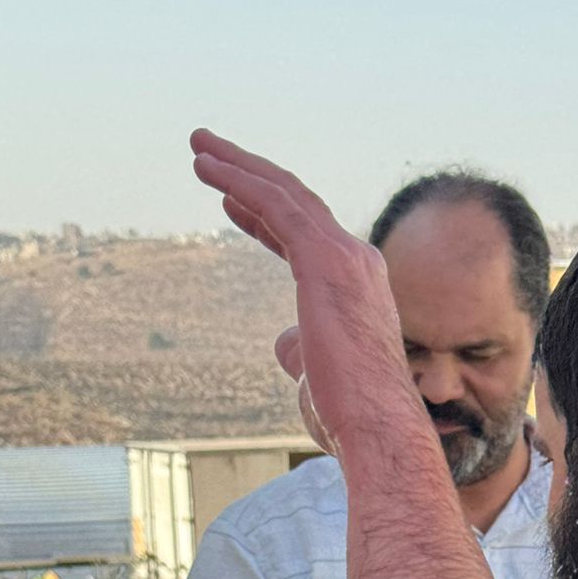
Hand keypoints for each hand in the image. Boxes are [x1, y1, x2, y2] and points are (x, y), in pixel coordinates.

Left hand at [188, 128, 417, 456]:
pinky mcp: (324, 258)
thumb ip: (300, 350)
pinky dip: (240, 182)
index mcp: (359, 288)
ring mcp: (345, 256)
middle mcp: (358, 261)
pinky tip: (208, 170)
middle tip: (210, 155)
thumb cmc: (352, 416)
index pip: (308, 238)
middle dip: (252, 176)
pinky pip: (275, 206)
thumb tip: (281, 343)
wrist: (378, 429)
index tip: (234, 204)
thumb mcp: (317, 376)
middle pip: (297, 203)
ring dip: (238, 168)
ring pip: (284, 194)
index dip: (267, 218)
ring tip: (199, 149)